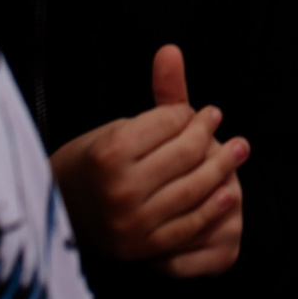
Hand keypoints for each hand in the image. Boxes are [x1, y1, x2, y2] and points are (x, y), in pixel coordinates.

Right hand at [51, 44, 246, 277]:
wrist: (58, 215)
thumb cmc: (88, 164)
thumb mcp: (115, 127)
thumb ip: (155, 99)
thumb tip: (173, 50)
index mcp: (110, 153)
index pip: (169, 124)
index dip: (189, 114)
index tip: (202, 109)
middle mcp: (121, 189)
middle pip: (186, 154)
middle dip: (208, 134)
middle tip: (218, 120)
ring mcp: (133, 222)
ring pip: (193, 189)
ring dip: (223, 167)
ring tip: (239, 149)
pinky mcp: (143, 248)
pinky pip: (189, 225)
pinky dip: (213, 207)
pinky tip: (227, 191)